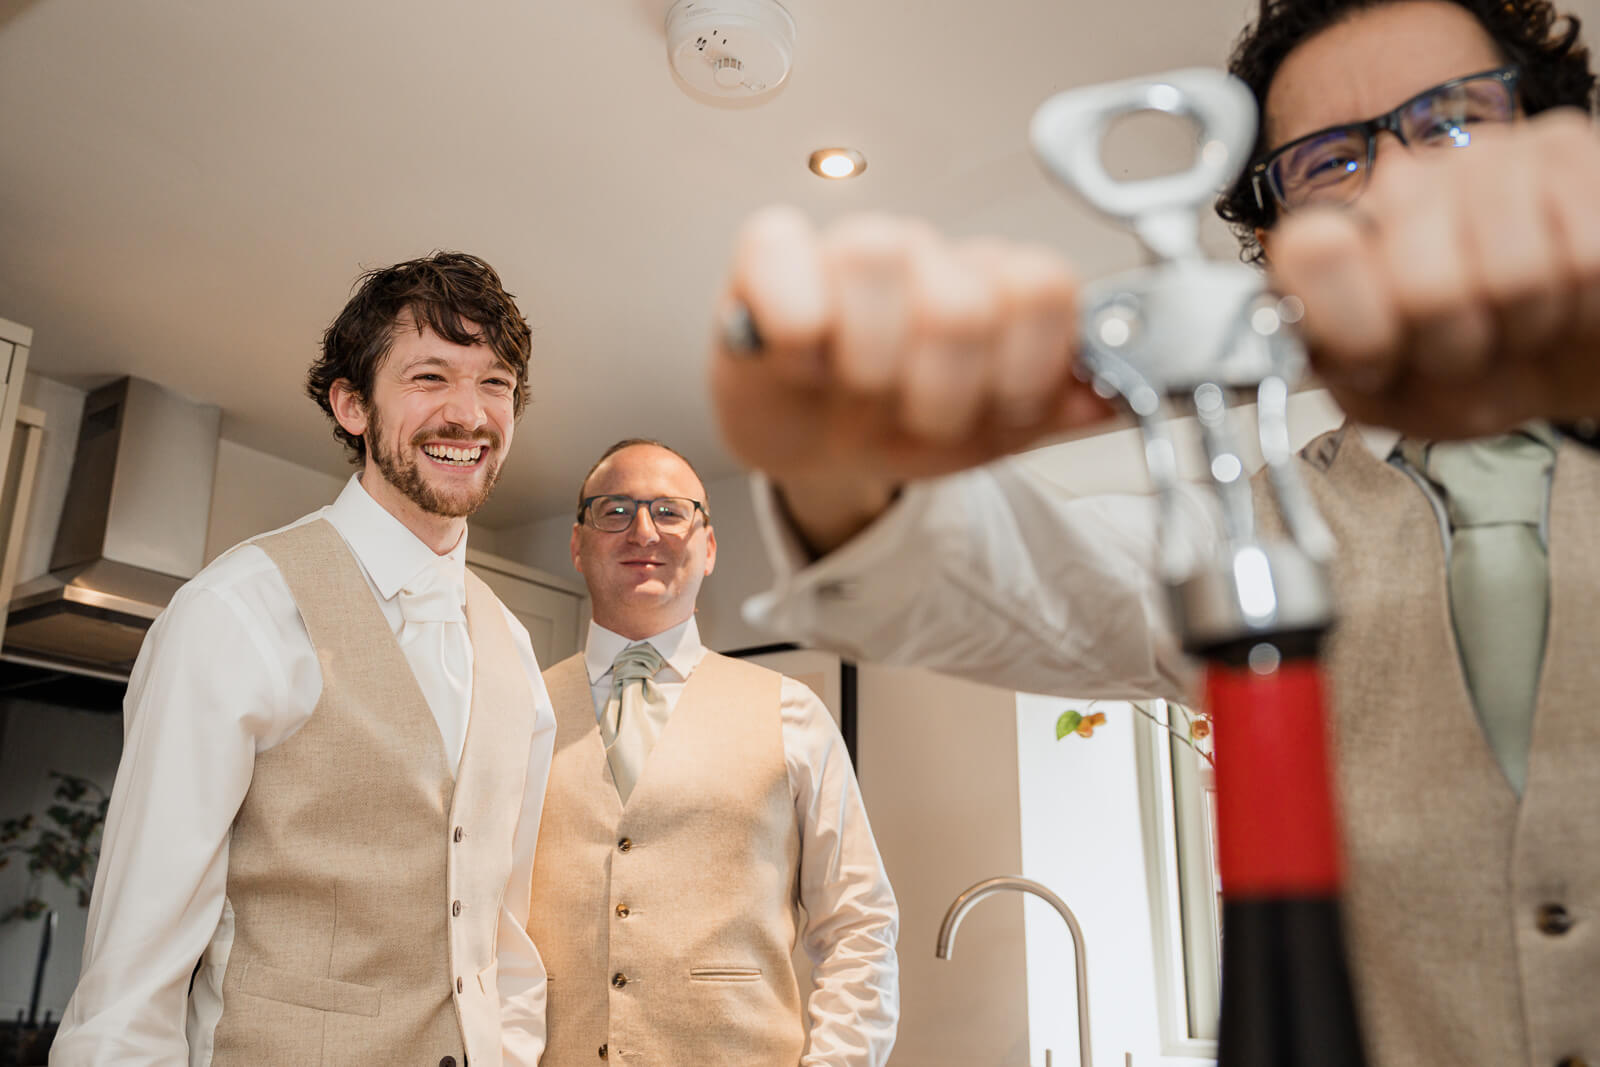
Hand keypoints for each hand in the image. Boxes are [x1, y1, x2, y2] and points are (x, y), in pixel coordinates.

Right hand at [711, 206, 1114, 552]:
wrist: (815, 447)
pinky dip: (795, 329)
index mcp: (991, 283)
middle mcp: (926, 255)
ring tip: (855, 391)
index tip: (1003, 409)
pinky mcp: (769, 254)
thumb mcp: (987, 432)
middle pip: (963, 300)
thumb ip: (1052, 408)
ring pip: (877, 257)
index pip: (1042, 286)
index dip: (1028, 367)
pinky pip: (783, 255)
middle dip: (944, 395)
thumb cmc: (898, 421)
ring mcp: (847, 248)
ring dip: (869, 364)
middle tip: (918, 418)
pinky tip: (798, 363)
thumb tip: (1107, 397)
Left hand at [1269, 109, 1599, 439]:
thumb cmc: (1476, 373)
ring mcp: (1488, 159)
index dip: (1359, 332)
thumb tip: (1310, 278)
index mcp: (1341, 245)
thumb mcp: (1389, 394)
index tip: (1380, 356)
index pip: (1311, 254)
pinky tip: (1566, 291)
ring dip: (1528, 324)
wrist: (1569, 355)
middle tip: (1468, 349)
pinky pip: (1583, 254)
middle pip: (1424, 288)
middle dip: (1457, 348)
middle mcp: (1403, 186)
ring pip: (1515, 273)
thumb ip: (1334, 356)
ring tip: (1520, 320)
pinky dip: (1584, 302)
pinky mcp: (1566, 150)